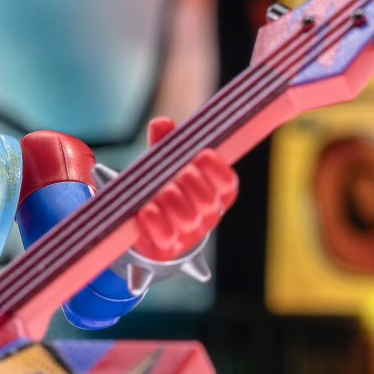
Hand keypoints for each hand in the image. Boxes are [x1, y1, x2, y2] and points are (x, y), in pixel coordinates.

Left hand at [133, 116, 237, 262]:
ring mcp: (188, 235)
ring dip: (173, 201)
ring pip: (188, 219)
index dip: (217, 169)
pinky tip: (146, 210)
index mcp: (215, 193)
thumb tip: (162, 124)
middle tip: (178, 173)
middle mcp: (206, 216)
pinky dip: (155, 223)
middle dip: (192, 183)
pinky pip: (165, 238)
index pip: (228, 184)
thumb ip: (166, 143)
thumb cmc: (162, 187)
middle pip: (208, 200)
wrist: (146, 226)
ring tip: (160, 192)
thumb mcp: (166, 163)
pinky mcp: (166, 249)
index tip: (202, 154)